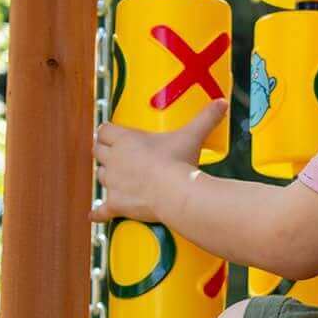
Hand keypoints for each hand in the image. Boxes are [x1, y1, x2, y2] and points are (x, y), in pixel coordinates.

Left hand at [91, 100, 227, 223]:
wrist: (175, 193)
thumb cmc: (179, 162)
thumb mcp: (193, 135)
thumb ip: (206, 118)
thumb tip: (222, 102)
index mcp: (126, 139)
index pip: (104, 131)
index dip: (108, 133)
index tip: (113, 135)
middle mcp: (113, 159)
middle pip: (99, 152)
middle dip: (106, 153)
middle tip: (118, 155)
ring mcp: (112, 182)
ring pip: (100, 176)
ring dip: (107, 176)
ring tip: (118, 178)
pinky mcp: (115, 203)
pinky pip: (101, 209)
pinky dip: (99, 212)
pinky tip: (96, 214)